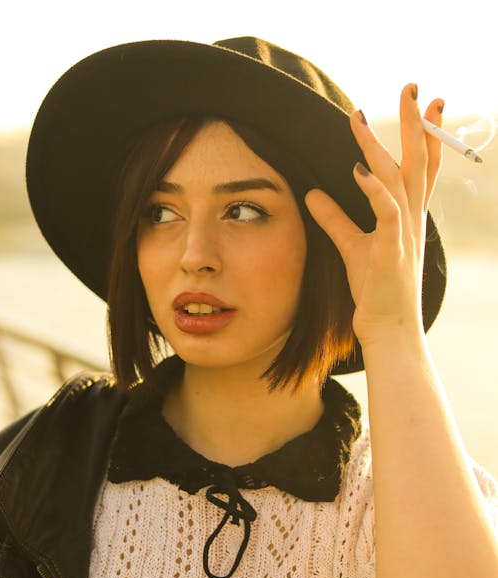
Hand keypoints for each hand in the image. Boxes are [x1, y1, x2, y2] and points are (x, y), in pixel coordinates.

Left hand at [305, 84, 443, 351]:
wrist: (387, 329)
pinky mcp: (391, 251)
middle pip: (417, 162)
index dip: (424, 137)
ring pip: (401, 179)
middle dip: (417, 124)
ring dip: (386, 145)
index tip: (425, 105)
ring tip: (364, 116)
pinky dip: (374, 191)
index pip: (419, 168)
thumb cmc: (374, 291)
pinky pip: (388, 213)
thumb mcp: (352, 247)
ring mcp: (404, 234)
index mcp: (406, 218)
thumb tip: (312, 193)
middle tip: (414, 87)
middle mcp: (411, 220)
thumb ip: (334, 218)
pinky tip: (358, 170)